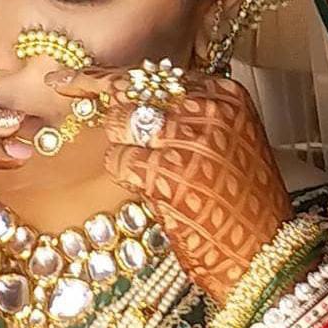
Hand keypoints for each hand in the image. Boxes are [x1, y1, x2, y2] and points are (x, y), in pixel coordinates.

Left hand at [47, 66, 292, 304]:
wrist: (266, 255)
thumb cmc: (244, 204)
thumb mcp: (227, 141)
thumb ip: (188, 114)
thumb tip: (130, 96)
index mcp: (225, 95)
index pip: (156, 73)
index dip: (112, 75)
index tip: (77, 75)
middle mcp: (208, 108)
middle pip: (132, 89)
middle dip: (96, 93)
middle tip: (61, 85)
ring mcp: (188, 138)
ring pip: (120, 122)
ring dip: (120, 146)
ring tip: (148, 170)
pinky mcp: (167, 172)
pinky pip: (119, 159)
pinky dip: (123, 173)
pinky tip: (147, 188)